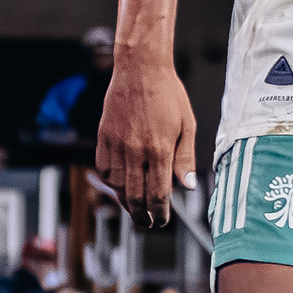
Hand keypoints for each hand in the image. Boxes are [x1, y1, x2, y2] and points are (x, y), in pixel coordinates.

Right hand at [92, 51, 192, 228]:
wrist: (140, 69)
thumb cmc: (168, 94)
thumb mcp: (187, 125)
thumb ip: (185, 158)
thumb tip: (188, 187)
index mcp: (159, 149)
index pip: (158, 194)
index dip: (160, 213)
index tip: (162, 220)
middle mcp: (135, 151)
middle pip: (135, 197)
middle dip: (142, 216)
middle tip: (147, 224)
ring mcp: (116, 145)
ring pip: (116, 186)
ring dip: (125, 202)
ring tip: (134, 208)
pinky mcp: (103, 138)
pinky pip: (104, 169)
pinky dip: (111, 183)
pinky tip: (120, 185)